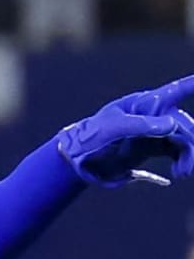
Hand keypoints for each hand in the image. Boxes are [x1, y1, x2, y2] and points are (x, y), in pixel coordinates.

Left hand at [57, 75, 193, 186]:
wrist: (78, 160)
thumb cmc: (90, 136)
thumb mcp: (111, 128)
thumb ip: (140, 125)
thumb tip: (171, 124)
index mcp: (144, 104)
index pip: (174, 90)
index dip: (191, 85)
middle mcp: (154, 116)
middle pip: (184, 124)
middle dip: (191, 144)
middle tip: (187, 168)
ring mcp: (154, 132)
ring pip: (184, 140)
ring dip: (189, 155)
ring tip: (183, 173)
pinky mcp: (152, 148)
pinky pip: (176, 152)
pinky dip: (182, 161)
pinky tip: (178, 173)